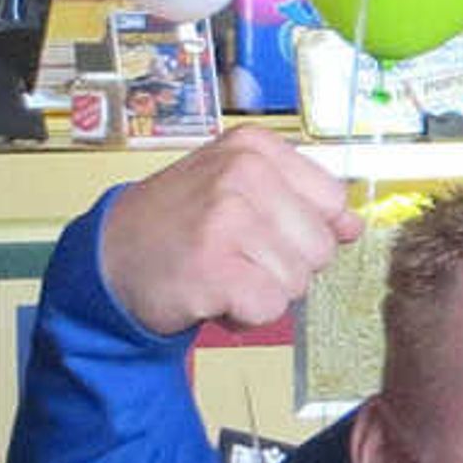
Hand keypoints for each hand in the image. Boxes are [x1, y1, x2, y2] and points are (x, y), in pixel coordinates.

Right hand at [94, 120, 360, 334]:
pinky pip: (271, 307)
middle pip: (320, 246)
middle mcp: (242, 172)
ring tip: (221, 272)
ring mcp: (227, 217)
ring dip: (263, 291)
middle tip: (235, 256)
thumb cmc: (180, 223)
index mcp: (255, 147)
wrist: (109, 257)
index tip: (262, 229)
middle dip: (285, 265)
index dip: (304, 228)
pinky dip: (246, 315)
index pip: (332, 201)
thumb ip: (300, 201)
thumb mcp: (239, 190)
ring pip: (298, 281)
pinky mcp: (214, 265)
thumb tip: (353, 224)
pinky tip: (214, 295)